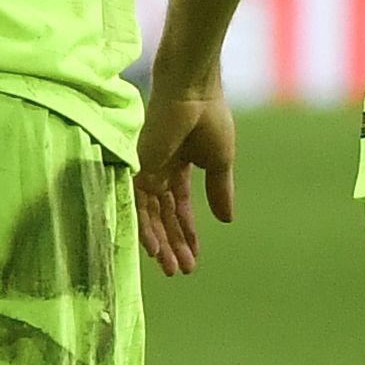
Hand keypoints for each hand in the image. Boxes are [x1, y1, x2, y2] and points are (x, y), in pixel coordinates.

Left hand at [132, 71, 234, 277]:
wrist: (194, 93)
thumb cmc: (209, 118)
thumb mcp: (219, 162)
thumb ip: (219, 191)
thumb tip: (227, 221)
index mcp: (180, 166)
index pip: (180, 207)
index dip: (187, 233)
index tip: (195, 258)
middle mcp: (159, 170)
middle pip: (164, 216)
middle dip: (174, 244)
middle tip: (182, 271)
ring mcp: (147, 170)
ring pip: (150, 216)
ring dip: (161, 243)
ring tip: (172, 268)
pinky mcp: (137, 168)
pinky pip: (138, 205)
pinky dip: (146, 228)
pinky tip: (155, 250)